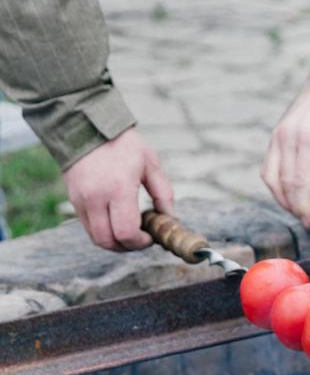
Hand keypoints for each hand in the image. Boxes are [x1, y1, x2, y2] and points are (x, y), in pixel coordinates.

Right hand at [62, 127, 173, 251]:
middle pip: (108, 242)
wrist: (85, 126)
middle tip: (141, 239)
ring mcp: (81, 200)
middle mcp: (96, 197)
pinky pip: (87, 226)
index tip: (150, 237)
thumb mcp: (150, 163)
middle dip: (128, 247)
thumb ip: (163, 193)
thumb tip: (170, 218)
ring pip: (96, 238)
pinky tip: (116, 221)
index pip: (126, 232)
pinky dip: (103, 231)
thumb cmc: (122, 144)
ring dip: (115, 242)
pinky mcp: (73, 200)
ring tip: (130, 232)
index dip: (141, 242)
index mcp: (118, 189)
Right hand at [262, 62, 309, 228]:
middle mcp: (287, 139)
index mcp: (308, 141)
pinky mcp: (274, 138)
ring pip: (271, 179)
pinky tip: (292, 193)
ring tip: (302, 209)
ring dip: (284, 199)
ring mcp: (277, 138)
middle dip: (295, 207)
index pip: (300, 184)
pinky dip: (277, 185)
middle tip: (309, 220)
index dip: (304, 208)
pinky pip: (268, 169)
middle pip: (284, 185)